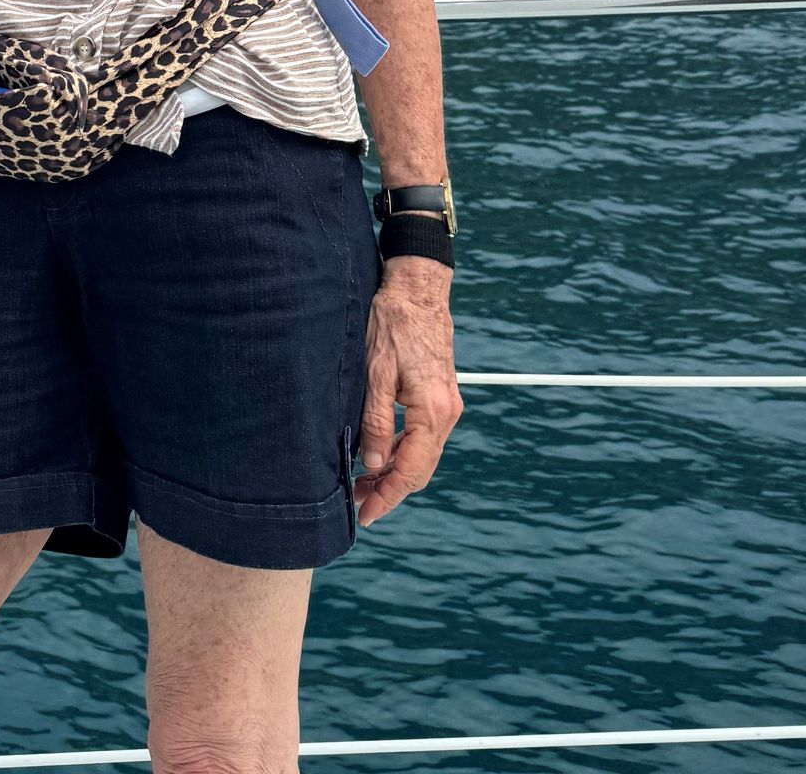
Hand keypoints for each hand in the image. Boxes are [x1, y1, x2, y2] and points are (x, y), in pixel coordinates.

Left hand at [353, 257, 461, 530]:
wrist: (418, 289)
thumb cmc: (393, 324)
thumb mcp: (376, 372)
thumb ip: (376, 421)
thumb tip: (372, 464)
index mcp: (432, 412)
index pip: (411, 471)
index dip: (387, 497)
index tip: (365, 515)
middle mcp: (446, 413)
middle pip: (420, 469)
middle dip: (390, 489)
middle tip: (358, 501)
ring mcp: (447, 405)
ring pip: (423, 455)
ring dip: (396, 471)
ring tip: (363, 481)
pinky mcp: (441, 395)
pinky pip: (424, 437)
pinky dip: (403, 451)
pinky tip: (381, 452)